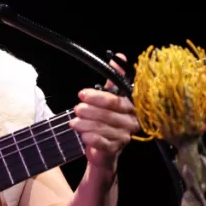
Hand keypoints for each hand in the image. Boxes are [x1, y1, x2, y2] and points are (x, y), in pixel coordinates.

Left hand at [70, 53, 139, 175]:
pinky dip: (91, 138)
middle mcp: (132, 121)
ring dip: (86, 124)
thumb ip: (114, 78)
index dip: (98, 96)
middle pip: (109, 114)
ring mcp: (124, 136)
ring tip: (74, 122)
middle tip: (76, 108)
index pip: (116, 100)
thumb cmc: (107, 119)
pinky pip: (102, 143)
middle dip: (89, 110)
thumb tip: (119, 56)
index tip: (82, 94)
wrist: (103, 149)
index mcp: (132, 106)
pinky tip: (82, 135)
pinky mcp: (115, 149)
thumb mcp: (110, 96)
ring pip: (103, 127)